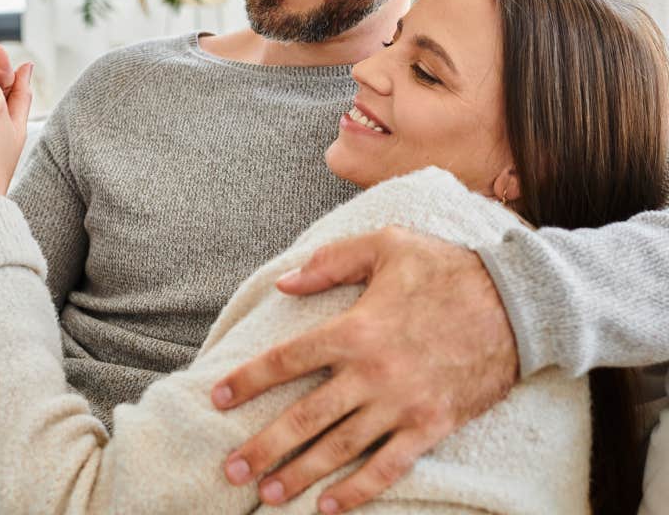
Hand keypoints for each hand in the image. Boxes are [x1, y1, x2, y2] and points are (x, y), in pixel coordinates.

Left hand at [211, 227, 518, 513]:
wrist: (515, 304)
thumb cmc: (445, 268)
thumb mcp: (386, 244)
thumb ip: (332, 262)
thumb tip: (286, 283)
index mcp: (354, 329)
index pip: (286, 360)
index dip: (248, 381)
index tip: (218, 398)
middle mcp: (371, 374)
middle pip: (305, 418)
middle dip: (263, 446)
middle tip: (230, 470)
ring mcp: (401, 405)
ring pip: (340, 449)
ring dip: (300, 475)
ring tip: (266, 494)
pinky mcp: (430, 426)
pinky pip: (388, 467)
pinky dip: (358, 491)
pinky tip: (329, 507)